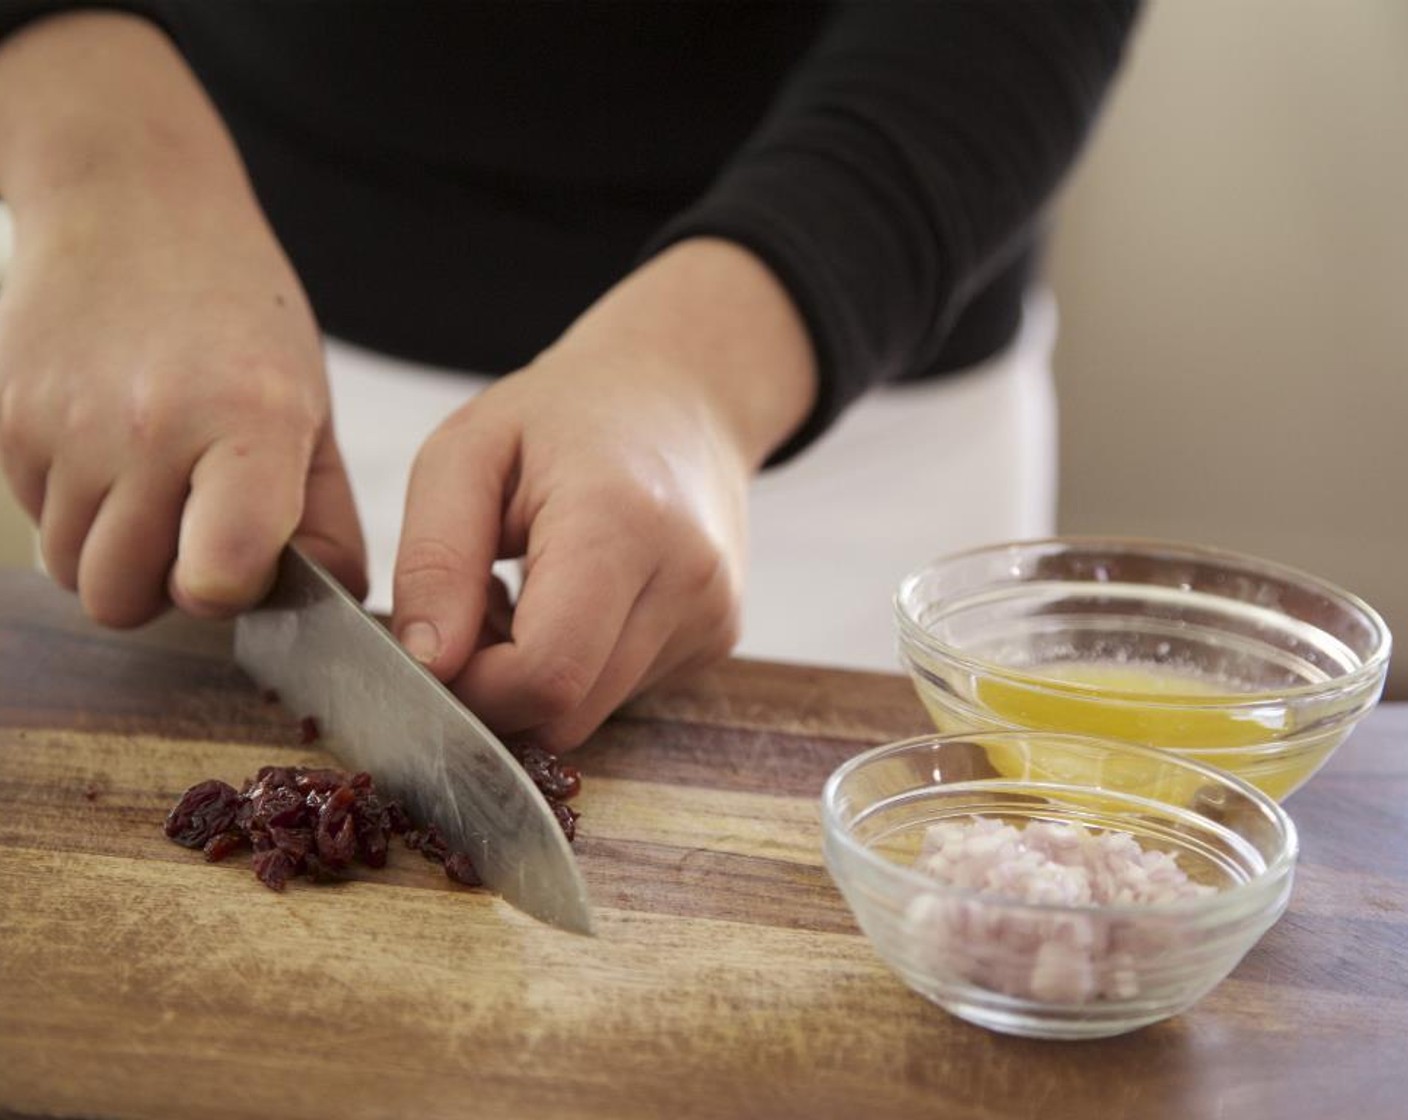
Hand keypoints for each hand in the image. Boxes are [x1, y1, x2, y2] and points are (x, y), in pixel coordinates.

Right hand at [0, 12, 365, 625]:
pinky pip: (36, 523)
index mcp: (249, 423)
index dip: (227, 593)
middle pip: (122, 599)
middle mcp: (150, 428)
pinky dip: (75, 510)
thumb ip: (326, 519)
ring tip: (156, 480)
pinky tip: (112, 451)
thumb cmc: (243, 317)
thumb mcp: (314, 410)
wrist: (133, 205)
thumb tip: (334, 604)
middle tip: (196, 522)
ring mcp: (65, 427)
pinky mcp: (6, 422)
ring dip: (115, 550)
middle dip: (161, 584)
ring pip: (72, 571)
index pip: (217, 575)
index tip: (239, 563)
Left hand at [392, 238, 815, 750]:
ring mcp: (711, 617)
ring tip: (526, 590)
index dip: (474, 687)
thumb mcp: (466, 453)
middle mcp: (685, 581)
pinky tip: (573, 600)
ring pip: (591, 713)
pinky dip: (579, 667)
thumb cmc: (562, 414)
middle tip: (475, 608)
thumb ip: (434, 560)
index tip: (438, 644)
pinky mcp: (717, 639)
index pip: (546, 675)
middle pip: (567, 712)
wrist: (681, 393)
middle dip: (498, 688)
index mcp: (620, 524)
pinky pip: (620, 693)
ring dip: (536, 677)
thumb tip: (428, 665)